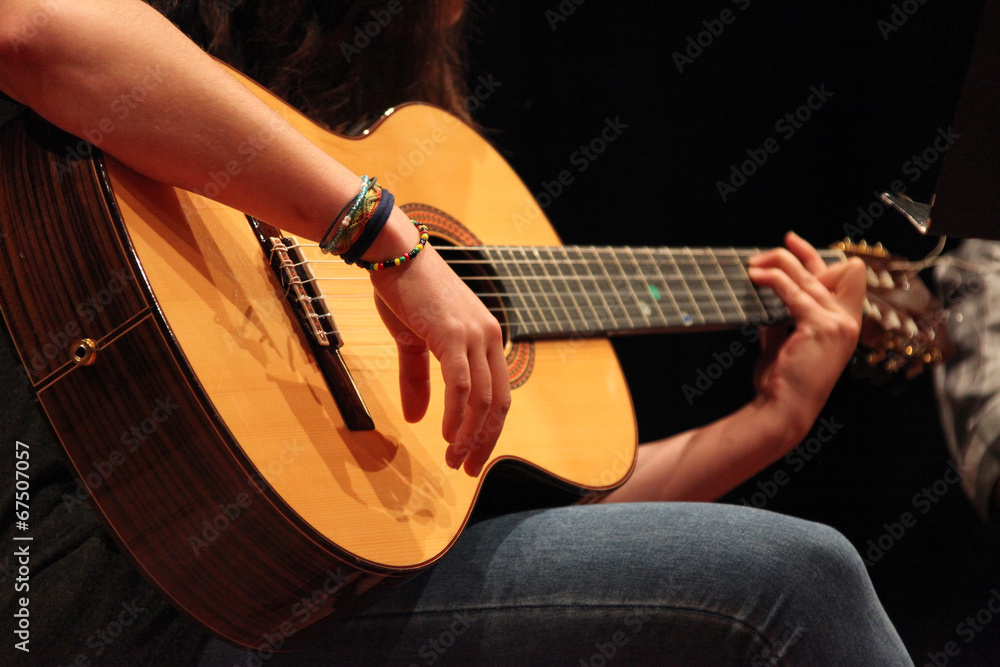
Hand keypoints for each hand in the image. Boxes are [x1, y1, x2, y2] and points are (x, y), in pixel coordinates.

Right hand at [367, 213, 510, 476]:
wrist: (393, 251)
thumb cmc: (404, 290)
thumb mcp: (412, 341)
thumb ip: (417, 380)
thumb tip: (416, 420)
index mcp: (485, 338)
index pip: (498, 394)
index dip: (489, 429)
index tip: (473, 455)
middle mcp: (488, 337)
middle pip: (498, 403)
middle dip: (485, 441)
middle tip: (468, 470)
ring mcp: (474, 335)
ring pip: (482, 400)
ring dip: (469, 436)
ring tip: (454, 460)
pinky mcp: (452, 334)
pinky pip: (461, 385)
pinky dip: (457, 415)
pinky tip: (445, 435)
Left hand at [746, 232, 864, 438]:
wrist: (784, 409)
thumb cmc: (783, 382)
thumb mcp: (785, 344)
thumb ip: (782, 321)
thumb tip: (764, 302)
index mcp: (845, 324)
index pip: (842, 277)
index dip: (816, 257)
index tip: (790, 244)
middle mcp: (848, 321)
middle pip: (827, 269)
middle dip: (793, 254)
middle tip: (762, 254)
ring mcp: (838, 324)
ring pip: (808, 275)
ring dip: (777, 264)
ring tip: (751, 266)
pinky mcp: (820, 327)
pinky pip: (793, 290)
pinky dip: (772, 279)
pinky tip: (755, 277)